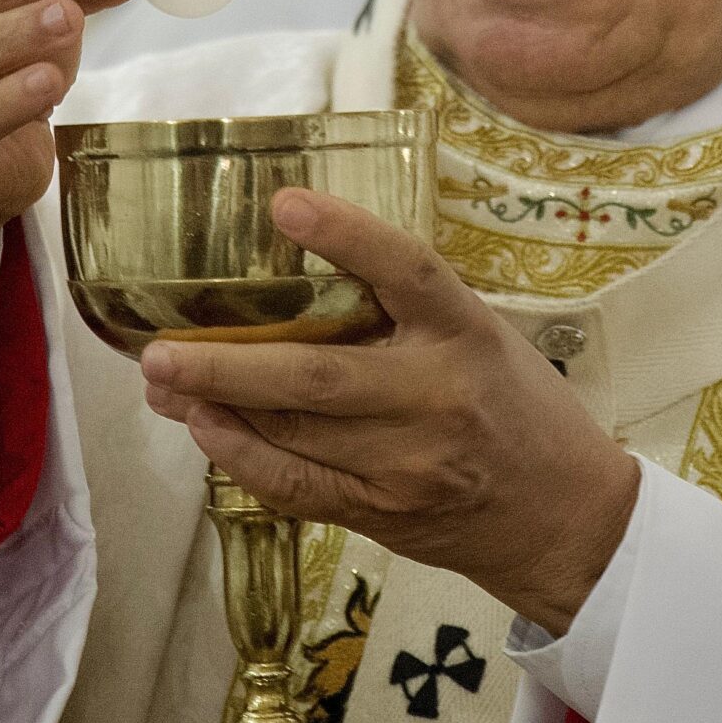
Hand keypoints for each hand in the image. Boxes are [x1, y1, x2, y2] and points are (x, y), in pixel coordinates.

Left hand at [139, 189, 640, 635]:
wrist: (565, 518)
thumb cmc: (520, 410)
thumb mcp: (483, 337)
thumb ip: (407, 311)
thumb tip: (299, 268)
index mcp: (468, 335)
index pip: (408, 270)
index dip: (347, 234)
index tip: (285, 204)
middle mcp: (437, 397)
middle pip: (317, 376)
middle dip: (225, 363)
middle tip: (157, 347)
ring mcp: (408, 464)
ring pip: (293, 432)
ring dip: (215, 406)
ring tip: (161, 382)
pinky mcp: (384, 512)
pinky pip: (297, 485)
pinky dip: (241, 458)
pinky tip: (204, 430)